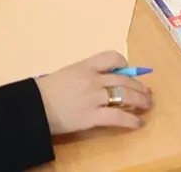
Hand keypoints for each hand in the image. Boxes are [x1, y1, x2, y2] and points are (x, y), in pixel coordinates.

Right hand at [37, 51, 152, 133]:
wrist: (33, 107)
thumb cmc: (46, 90)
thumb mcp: (67, 74)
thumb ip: (84, 75)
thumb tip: (101, 82)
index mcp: (85, 66)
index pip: (112, 57)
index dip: (124, 65)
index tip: (128, 73)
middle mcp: (93, 79)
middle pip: (124, 80)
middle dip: (139, 87)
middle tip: (147, 93)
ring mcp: (94, 98)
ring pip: (125, 96)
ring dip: (140, 101)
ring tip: (147, 106)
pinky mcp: (92, 116)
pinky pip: (117, 117)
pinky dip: (130, 120)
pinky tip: (137, 123)